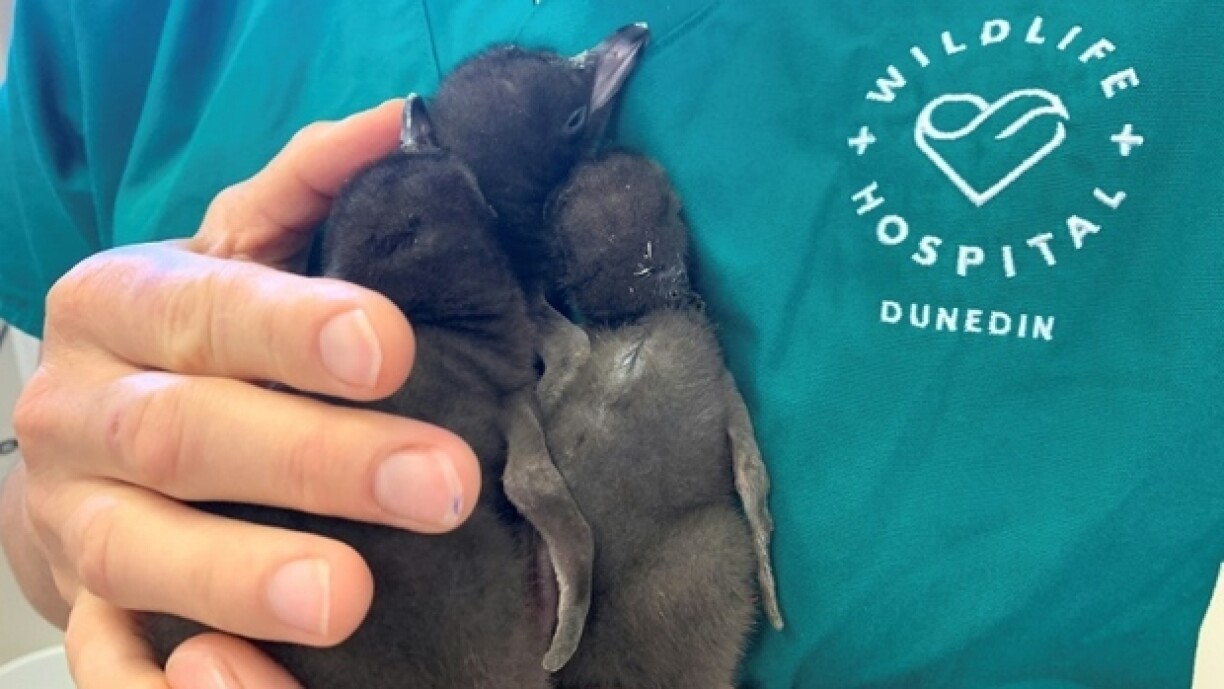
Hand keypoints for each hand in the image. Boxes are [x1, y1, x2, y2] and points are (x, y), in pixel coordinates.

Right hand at [4, 99, 481, 688]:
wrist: (89, 435)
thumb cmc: (194, 336)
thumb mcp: (233, 251)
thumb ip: (306, 189)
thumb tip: (398, 123)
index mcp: (123, 306)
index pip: (208, 310)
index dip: (293, 329)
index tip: (391, 347)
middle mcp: (84, 411)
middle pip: (184, 436)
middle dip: (312, 462)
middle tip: (438, 484)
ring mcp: (76, 519)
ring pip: (137, 553)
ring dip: (239, 578)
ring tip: (345, 598)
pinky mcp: (84, 607)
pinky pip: (110, 661)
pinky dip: (173, 687)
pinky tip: (246, 686)